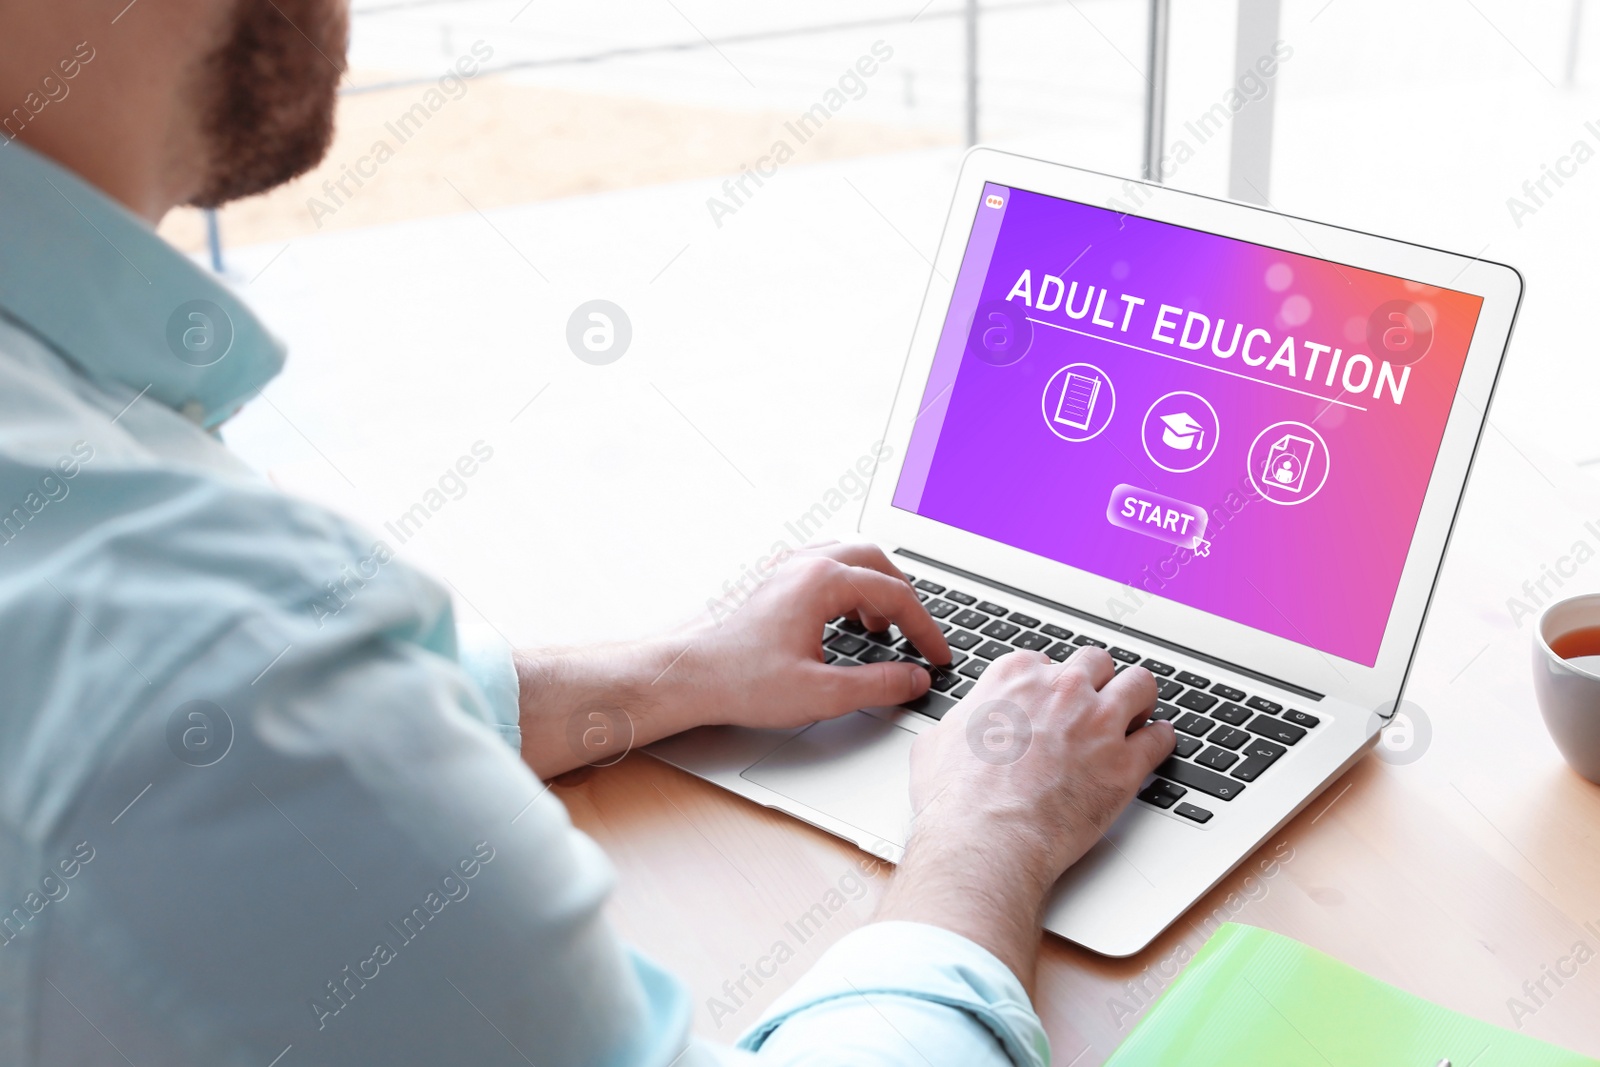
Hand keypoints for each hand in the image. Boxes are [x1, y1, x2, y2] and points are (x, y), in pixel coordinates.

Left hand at [515, 542, 950, 777]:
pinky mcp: (769, 579)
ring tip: (882, 629)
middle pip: (877, 560)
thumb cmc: (738, 680)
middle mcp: (804, 562)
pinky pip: (823, 566)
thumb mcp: (820, 693)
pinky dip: (847, 587)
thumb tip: (915, 680)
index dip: (925, 629)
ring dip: (875, 588)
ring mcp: (784, 567)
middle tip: (917, 635)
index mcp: (822, 581)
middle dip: (905, 597)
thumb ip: (877, 685)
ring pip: (849, 557)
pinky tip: (842, 621)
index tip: (938, 656)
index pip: (896, 595)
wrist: (684, 673)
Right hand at [874, 648, 1173, 990]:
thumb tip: (959, 728)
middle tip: (1095, 703)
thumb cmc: (956, 798)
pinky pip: (1160, 738)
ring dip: (1138, 699)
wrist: (986, 838)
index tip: (1052, 699)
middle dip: (1097, 681)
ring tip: (1136, 715)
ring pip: (1140, 685)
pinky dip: (1159, 741)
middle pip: (1096, 663)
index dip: (1050, 683)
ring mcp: (1098, 723)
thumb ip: (960, 722)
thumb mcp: (936, 742)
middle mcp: (1061, 689)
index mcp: (1015, 677)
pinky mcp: (1125, 763)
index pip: (1046, 661)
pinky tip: (1154, 745)